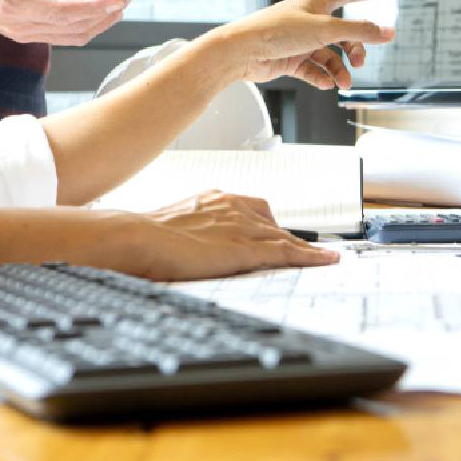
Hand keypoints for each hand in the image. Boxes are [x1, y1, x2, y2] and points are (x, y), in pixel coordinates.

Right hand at [0, 0, 137, 44]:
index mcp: (12, 10)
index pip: (64, 14)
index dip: (94, 8)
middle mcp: (21, 28)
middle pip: (77, 26)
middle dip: (109, 9)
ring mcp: (26, 34)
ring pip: (76, 34)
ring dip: (105, 18)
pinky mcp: (30, 32)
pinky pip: (68, 35)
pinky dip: (92, 23)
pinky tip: (106, 9)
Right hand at [125, 190, 338, 279]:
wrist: (135, 237)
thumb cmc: (142, 236)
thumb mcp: (172, 227)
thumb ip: (188, 233)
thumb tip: (185, 248)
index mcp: (214, 199)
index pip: (253, 209)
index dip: (269, 225)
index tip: (279, 234)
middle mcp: (232, 207)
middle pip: (273, 223)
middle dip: (288, 238)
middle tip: (302, 252)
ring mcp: (240, 227)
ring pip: (284, 237)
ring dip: (307, 249)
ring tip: (326, 258)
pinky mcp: (243, 249)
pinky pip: (286, 252)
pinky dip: (310, 256)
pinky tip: (326, 260)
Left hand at [213, 0, 395, 88]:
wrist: (243, 52)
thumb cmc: (277, 31)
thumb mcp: (325, 30)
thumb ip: (359, 31)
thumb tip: (387, 32)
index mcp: (316, 2)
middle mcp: (309, 19)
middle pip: (343, 33)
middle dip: (355, 49)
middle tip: (358, 62)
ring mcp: (300, 40)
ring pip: (329, 55)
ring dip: (339, 70)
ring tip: (342, 83)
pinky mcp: (290, 59)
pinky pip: (313, 69)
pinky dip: (321, 77)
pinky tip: (324, 84)